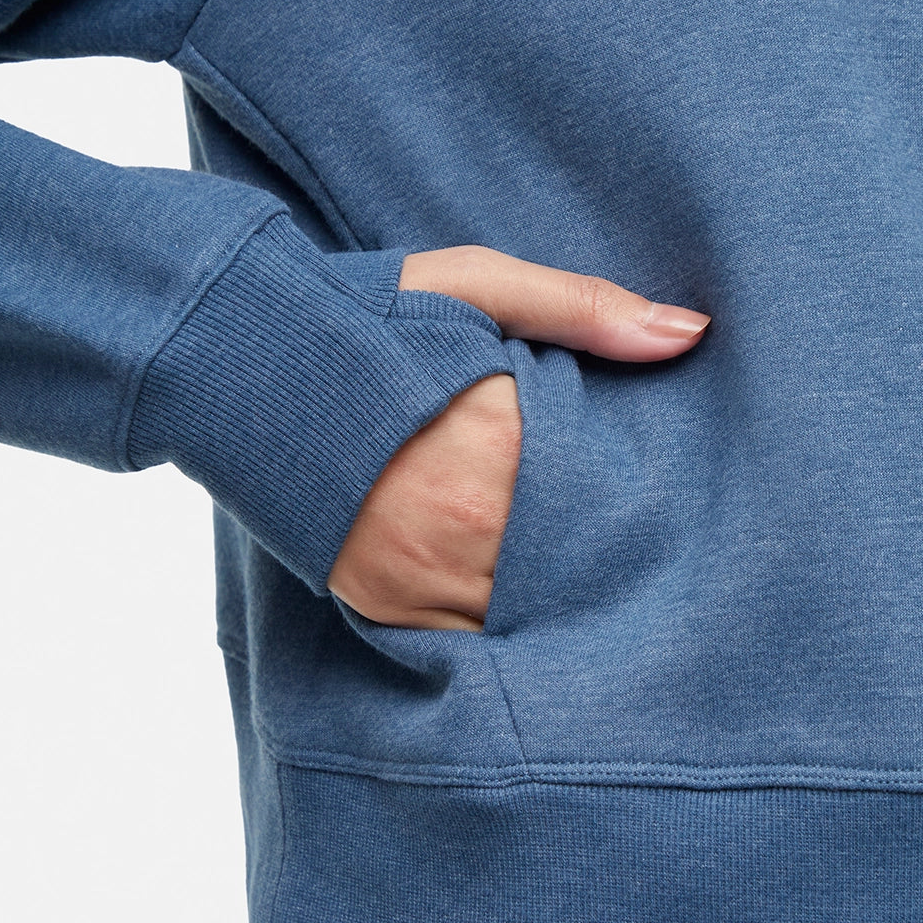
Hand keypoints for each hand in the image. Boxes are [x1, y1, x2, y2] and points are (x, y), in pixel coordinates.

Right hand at [327, 246, 708, 629]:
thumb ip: (583, 309)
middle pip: (573, 564)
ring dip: (552, 595)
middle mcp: (463, 519)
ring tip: (573, 569)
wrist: (234, 360)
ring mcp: (418, 571)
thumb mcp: (474, 285)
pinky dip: (496, 617)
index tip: (656, 499)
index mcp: (498, 437)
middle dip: (599, 556)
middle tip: (638, 551)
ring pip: (527, 612)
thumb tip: (688, 334)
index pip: (605, 495)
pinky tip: (507, 583)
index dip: (634, 501)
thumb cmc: (364, 315)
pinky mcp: (382, 603)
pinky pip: (468, 636)